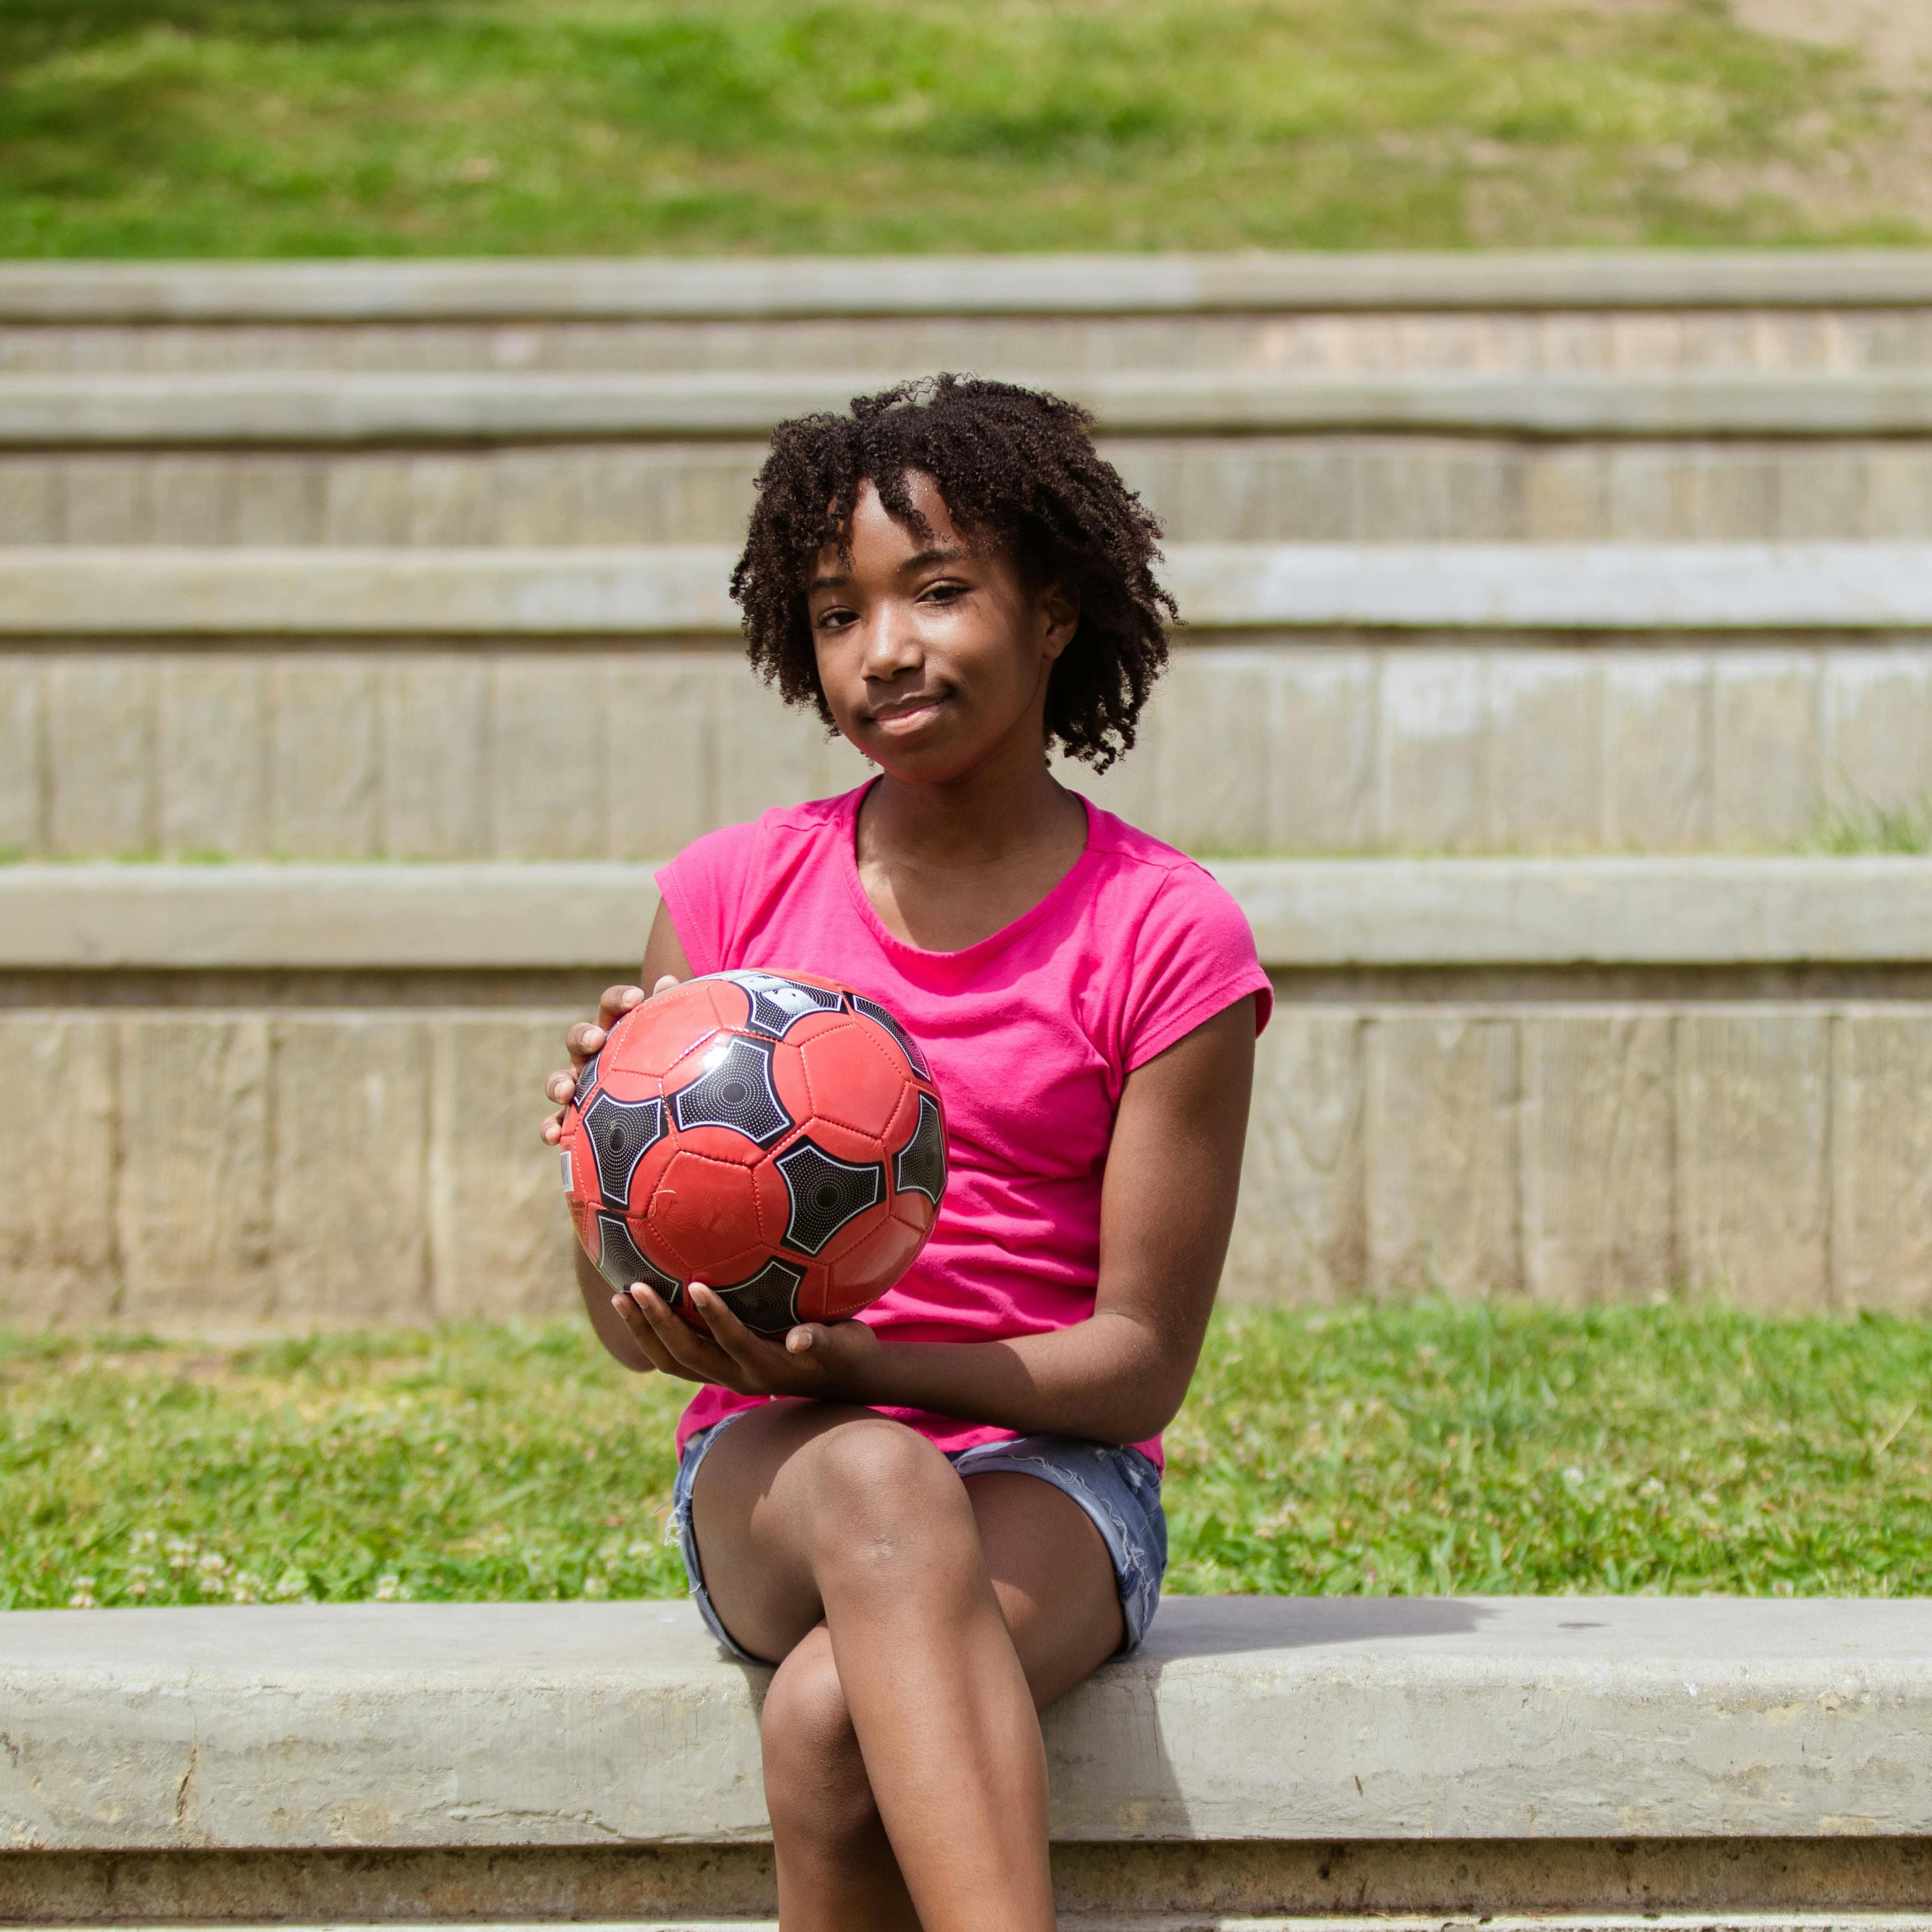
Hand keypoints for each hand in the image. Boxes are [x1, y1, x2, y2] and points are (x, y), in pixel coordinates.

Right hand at [540, 975, 679, 1144]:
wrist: (649, 1095)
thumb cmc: (659, 1061)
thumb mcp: (667, 1037)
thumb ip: (669, 1010)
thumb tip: (667, 981)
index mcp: (615, 1029)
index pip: (612, 1006)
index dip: (620, 999)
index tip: (636, 997)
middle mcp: (592, 1053)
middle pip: (578, 1038)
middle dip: (583, 1036)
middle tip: (596, 1039)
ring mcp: (580, 1083)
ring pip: (560, 1079)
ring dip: (558, 1083)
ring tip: (565, 1091)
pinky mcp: (575, 1115)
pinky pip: (557, 1121)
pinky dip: (550, 1127)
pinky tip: (553, 1137)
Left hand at [610, 1279, 883, 1399]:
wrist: (843, 1378)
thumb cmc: (848, 1352)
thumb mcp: (846, 1344)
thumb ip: (823, 1339)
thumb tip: (799, 1338)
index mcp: (767, 1367)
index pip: (732, 1342)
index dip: (713, 1316)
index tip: (694, 1283)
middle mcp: (738, 1377)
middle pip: (686, 1355)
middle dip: (657, 1323)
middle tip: (633, 1288)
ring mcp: (725, 1375)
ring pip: (673, 1361)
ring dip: (645, 1332)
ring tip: (621, 1297)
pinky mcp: (720, 1368)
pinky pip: (677, 1357)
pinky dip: (653, 1336)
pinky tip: (640, 1307)